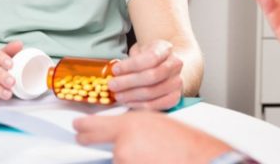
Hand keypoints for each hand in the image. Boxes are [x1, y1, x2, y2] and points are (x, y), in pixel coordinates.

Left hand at [74, 112, 231, 162]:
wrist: (201, 159)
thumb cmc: (184, 142)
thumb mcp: (154, 120)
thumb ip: (130, 124)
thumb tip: (115, 129)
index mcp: (126, 127)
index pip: (90, 128)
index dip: (82, 128)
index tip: (77, 128)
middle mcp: (122, 148)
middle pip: (104, 149)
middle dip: (110, 147)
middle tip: (124, 146)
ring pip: (117, 161)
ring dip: (130, 160)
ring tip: (152, 156)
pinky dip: (135, 163)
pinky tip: (152, 159)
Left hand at [109, 40, 182, 109]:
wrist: (167, 64)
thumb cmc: (149, 57)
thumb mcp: (140, 50)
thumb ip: (130, 60)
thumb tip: (114, 73)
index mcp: (166, 48)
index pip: (150, 57)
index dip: (131, 65)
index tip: (115, 70)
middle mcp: (175, 65)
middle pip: (152, 76)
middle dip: (128, 82)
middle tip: (112, 85)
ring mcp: (177, 82)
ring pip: (153, 92)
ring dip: (131, 95)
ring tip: (117, 95)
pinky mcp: (175, 97)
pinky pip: (157, 105)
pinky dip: (140, 105)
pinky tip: (128, 102)